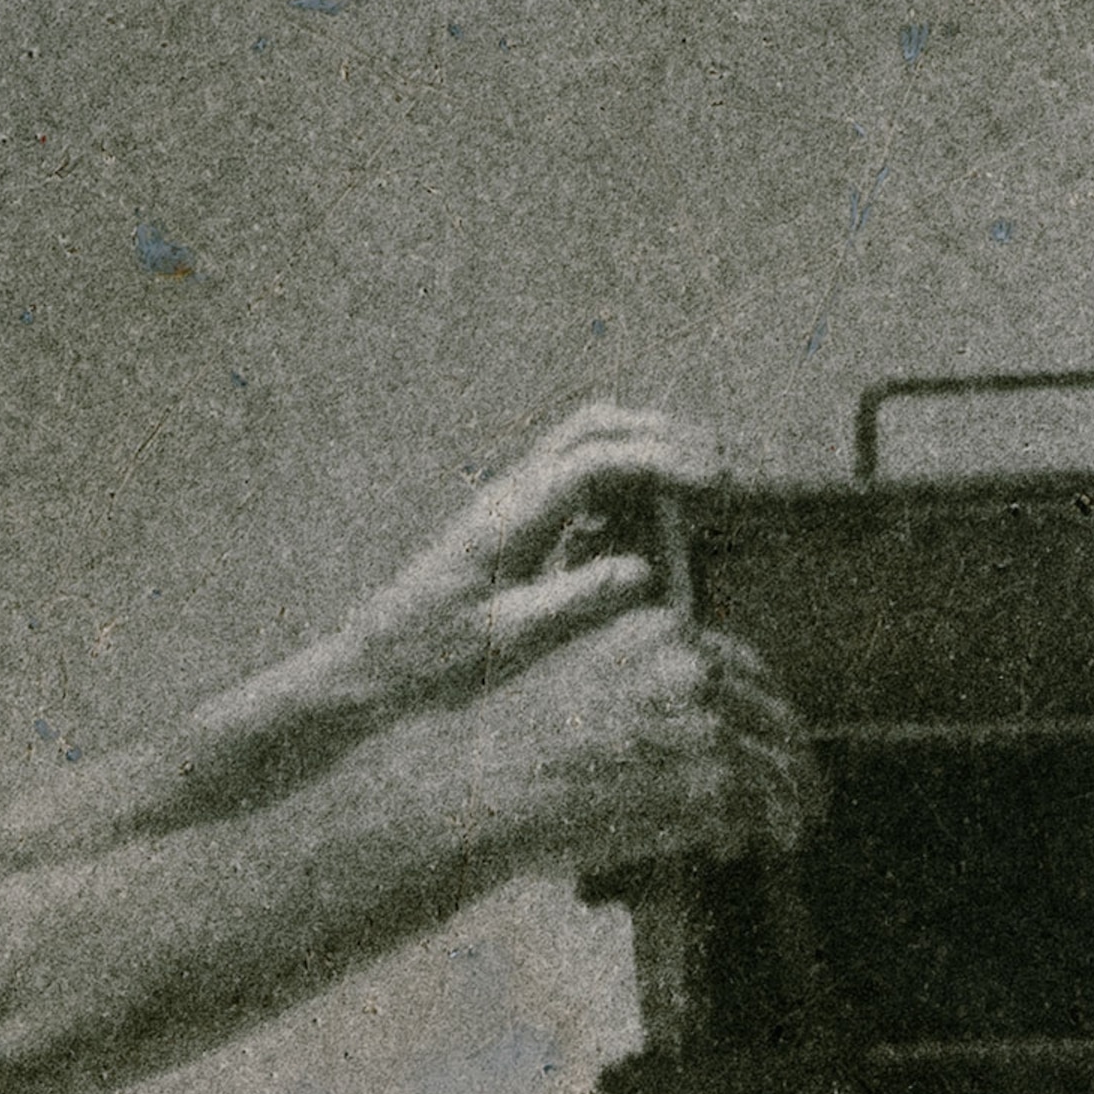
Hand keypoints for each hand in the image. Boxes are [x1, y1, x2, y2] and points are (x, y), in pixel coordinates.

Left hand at [335, 404, 719, 717]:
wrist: (370, 666)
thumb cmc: (429, 660)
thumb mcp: (505, 641)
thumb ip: (574, 601)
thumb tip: (645, 570)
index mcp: (506, 517)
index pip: (593, 460)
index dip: (659, 460)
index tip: (714, 479)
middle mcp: (507, 494)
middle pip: (592, 427)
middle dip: (662, 435)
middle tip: (723, 466)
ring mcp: (508, 501)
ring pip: (583, 441)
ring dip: (643, 447)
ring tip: (701, 479)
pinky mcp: (512, 519)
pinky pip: (575, 475)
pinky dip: (622, 475)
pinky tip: (649, 516)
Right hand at [450, 604, 818, 887]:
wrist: (478, 783)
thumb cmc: (508, 740)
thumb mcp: (577, 675)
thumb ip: (638, 682)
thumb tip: (690, 721)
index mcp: (656, 628)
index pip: (741, 666)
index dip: (762, 709)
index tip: (769, 739)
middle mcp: (689, 665)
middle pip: (773, 712)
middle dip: (789, 756)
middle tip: (798, 790)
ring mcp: (703, 722)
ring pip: (778, 763)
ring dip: (787, 800)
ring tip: (787, 827)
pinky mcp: (708, 782)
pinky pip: (760, 809)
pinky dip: (762, 830)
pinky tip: (740, 847)